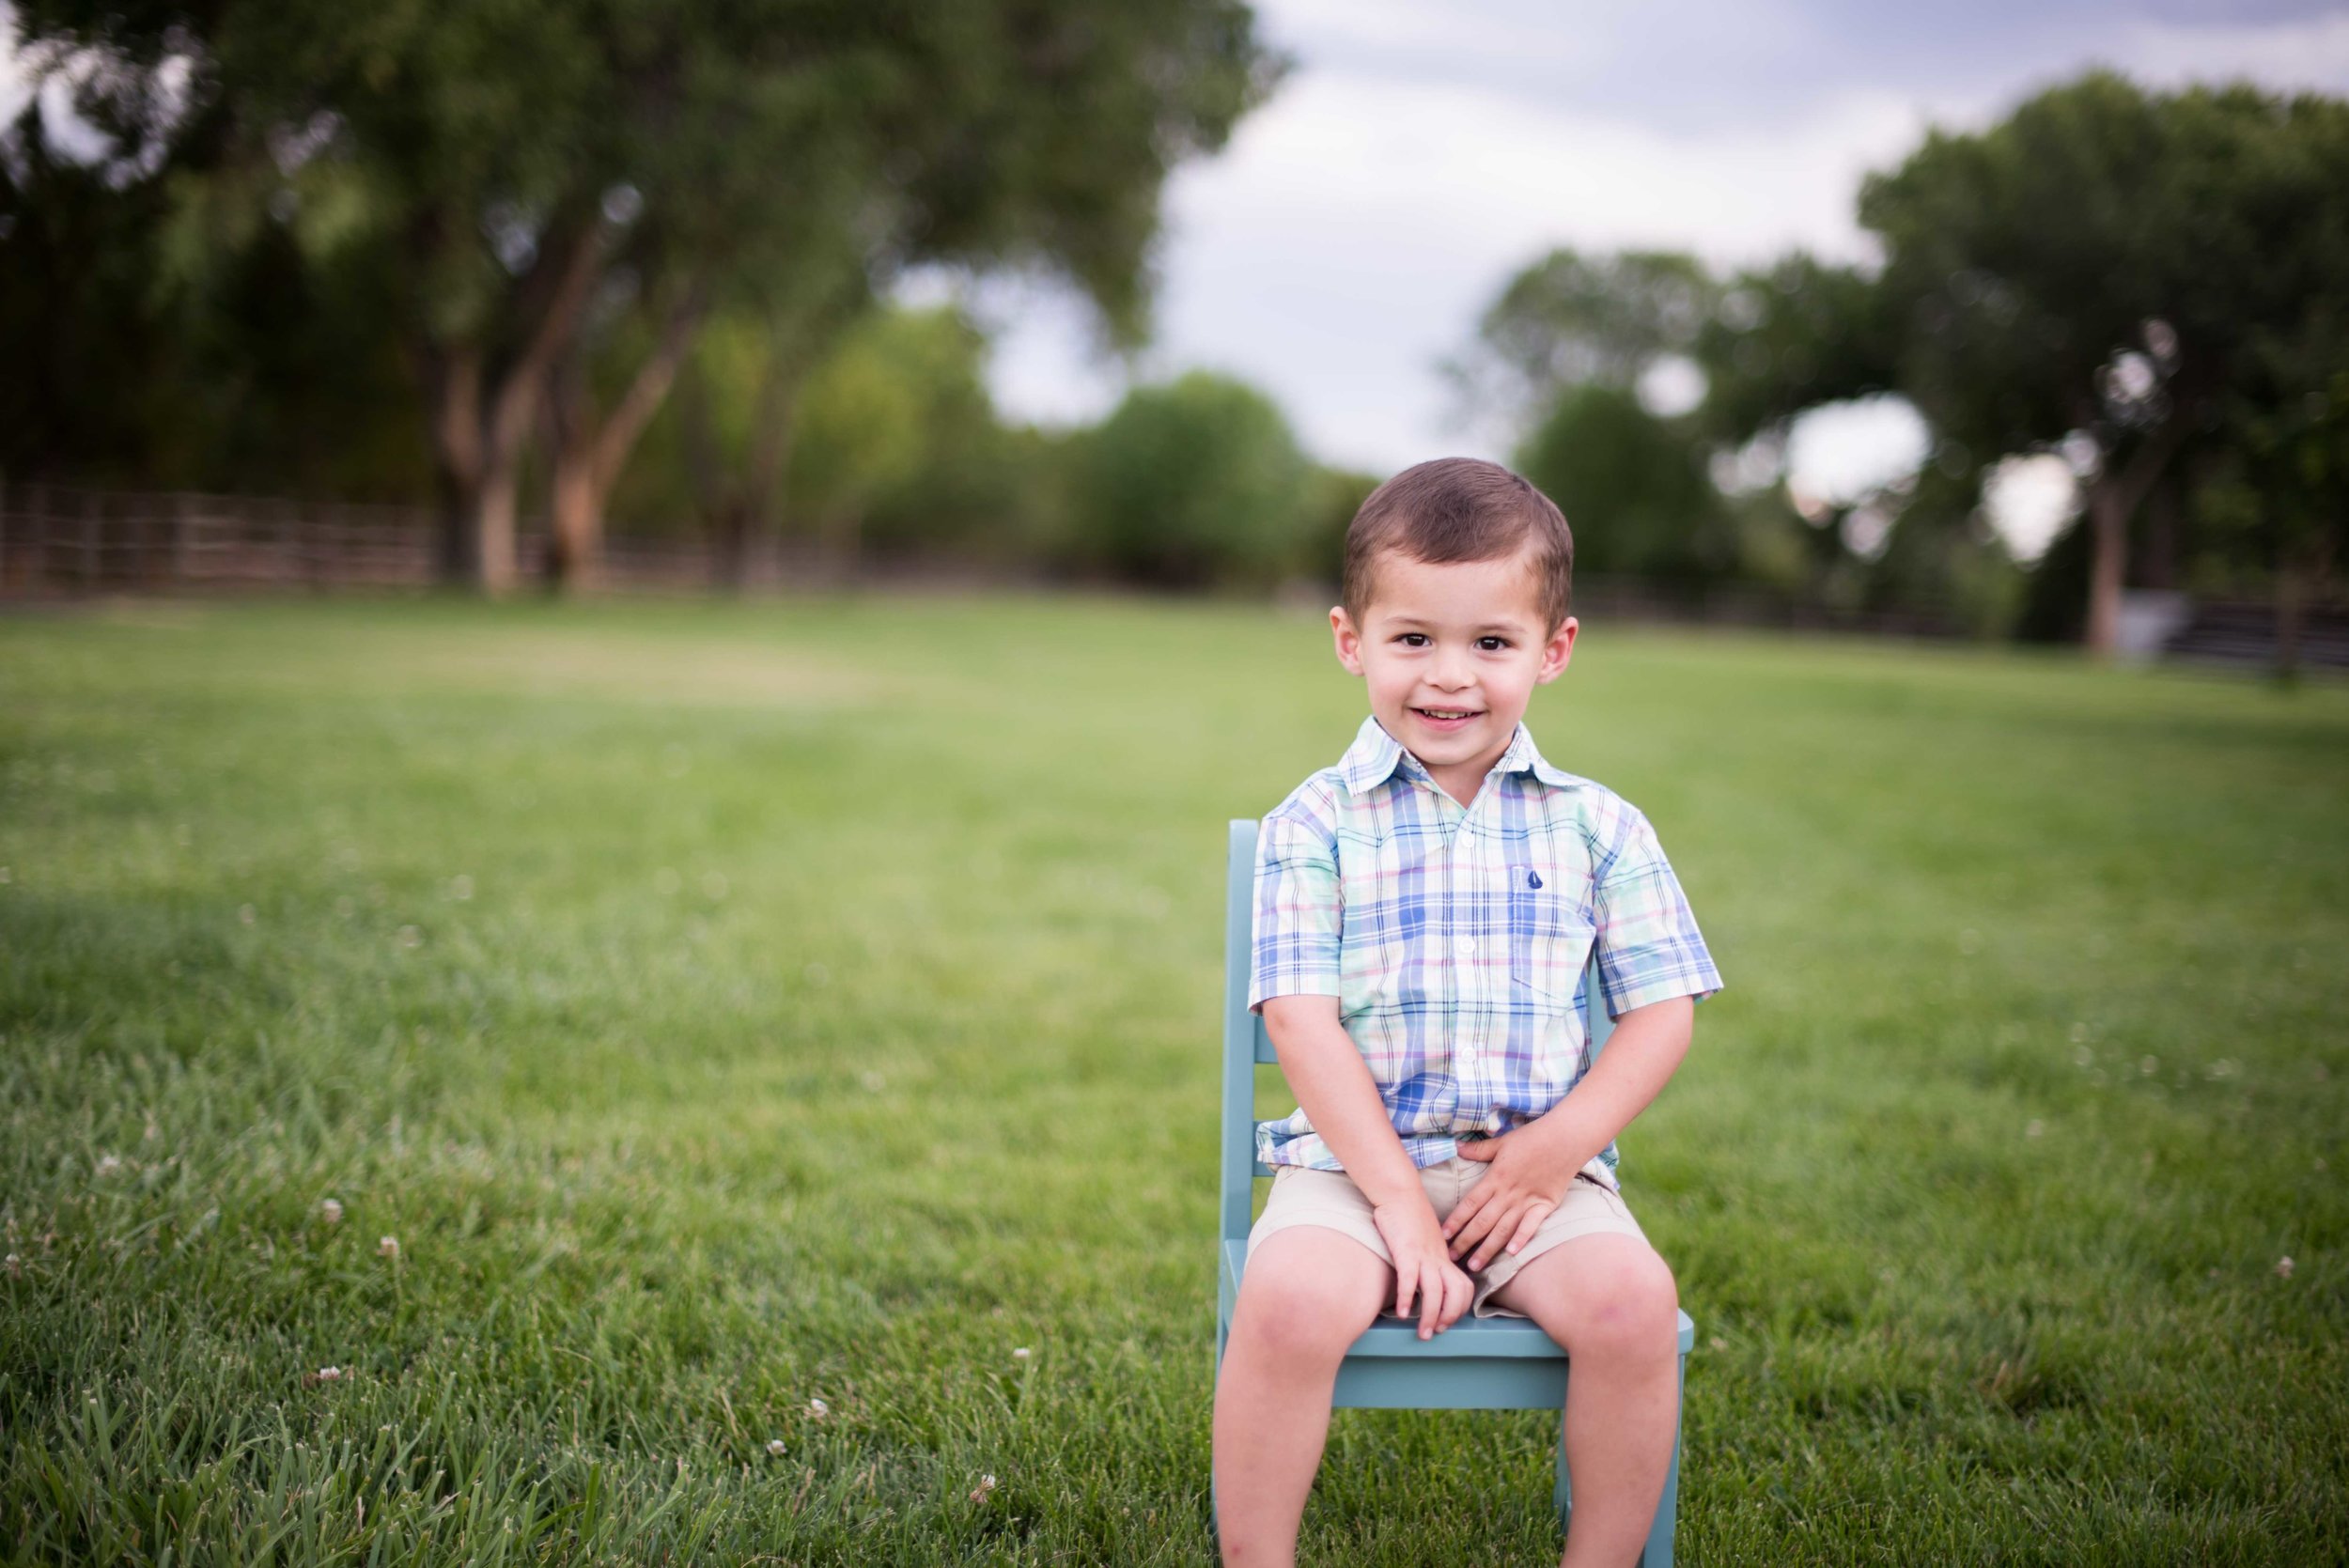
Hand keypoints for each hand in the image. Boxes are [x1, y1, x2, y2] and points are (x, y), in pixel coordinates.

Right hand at [1369, 1199, 1474, 1338]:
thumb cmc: (1409, 1216)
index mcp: (1444, 1257)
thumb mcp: (1426, 1240)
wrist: (1400, 1192)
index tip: (1446, 1320)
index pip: (1464, 1287)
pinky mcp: (1406, 1251)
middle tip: (1436, 1331)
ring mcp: (1423, 1255)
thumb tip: (1422, 1276)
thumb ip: (1428, 1257)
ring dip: (1430, 1316)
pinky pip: (1410, 1279)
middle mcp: (1438, 1258)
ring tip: (1422, 1333)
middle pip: (1455, 1294)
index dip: (1459, 1307)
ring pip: (1435, 1292)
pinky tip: (1402, 1313)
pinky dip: (1407, 1299)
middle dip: (1449, 1317)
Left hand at [1444, 1128, 1580, 1270]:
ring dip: (1487, 1248)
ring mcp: (1527, 1200)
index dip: (1455, 1220)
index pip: (1470, 1204)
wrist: (1566, 1138)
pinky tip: (1511, 1253)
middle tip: (1451, 1259)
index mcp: (1495, 1178)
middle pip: (1482, 1222)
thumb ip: (1478, 1150)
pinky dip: (1522, 1239)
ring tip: (1474, 1265)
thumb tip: (1456, 1147)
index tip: (1442, 1235)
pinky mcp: (1545, 1205)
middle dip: (1465, 1242)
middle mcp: (1508, 1193)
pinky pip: (1532, 1225)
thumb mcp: (1502, 1142)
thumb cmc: (1532, 1138)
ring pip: (1502, 1229)